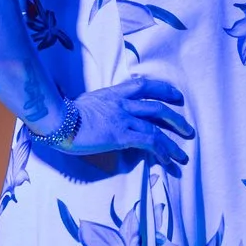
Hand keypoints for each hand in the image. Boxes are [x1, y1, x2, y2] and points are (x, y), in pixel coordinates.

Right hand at [45, 76, 194, 167]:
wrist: (57, 120)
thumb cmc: (63, 114)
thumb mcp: (86, 103)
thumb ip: (99, 106)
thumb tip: (100, 114)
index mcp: (113, 93)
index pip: (143, 85)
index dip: (163, 89)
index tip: (176, 96)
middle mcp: (122, 104)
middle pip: (157, 107)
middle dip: (175, 118)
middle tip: (187, 129)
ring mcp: (123, 119)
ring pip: (156, 127)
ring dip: (172, 142)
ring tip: (183, 155)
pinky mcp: (121, 135)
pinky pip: (148, 142)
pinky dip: (161, 151)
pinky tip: (167, 160)